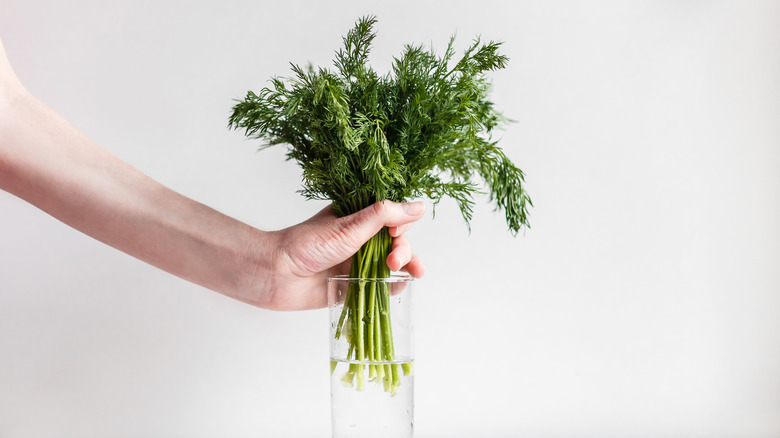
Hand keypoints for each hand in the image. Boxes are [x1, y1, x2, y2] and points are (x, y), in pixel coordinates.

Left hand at [240, 201, 425, 310]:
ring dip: (407, 266)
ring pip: (394, 263)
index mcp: (359, 216)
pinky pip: (382, 286)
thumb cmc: (306, 244)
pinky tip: (401, 285)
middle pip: (397, 241)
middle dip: (404, 249)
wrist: (277, 275)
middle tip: (394, 260)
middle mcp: (361, 238)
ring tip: (409, 272)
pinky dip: (395, 286)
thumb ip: (384, 215)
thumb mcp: (349, 226)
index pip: (394, 216)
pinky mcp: (355, 285)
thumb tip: (419, 206)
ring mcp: (359, 262)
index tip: (396, 231)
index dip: (402, 224)